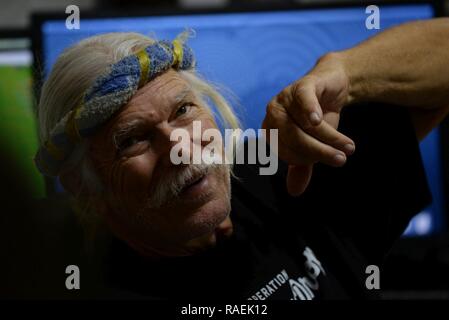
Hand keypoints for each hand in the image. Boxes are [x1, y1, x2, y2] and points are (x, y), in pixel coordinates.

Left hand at [262, 53, 355, 195]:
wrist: (333, 87)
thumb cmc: (318, 119)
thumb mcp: (312, 144)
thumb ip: (302, 166)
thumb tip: (294, 192)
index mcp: (271, 131)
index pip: (285, 153)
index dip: (306, 159)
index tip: (328, 159)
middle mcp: (273, 114)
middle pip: (292, 140)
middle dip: (318, 151)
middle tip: (341, 159)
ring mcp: (285, 97)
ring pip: (304, 124)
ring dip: (329, 136)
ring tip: (348, 146)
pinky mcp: (302, 85)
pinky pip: (303, 100)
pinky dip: (310, 111)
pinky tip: (318, 120)